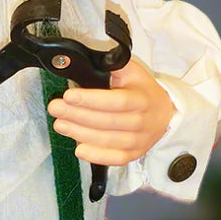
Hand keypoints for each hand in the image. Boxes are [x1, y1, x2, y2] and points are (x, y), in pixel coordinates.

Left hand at [46, 57, 175, 165]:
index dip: (90, 100)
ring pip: (106, 140)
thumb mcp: (133, 72)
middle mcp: (141, 122)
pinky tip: (79, 148)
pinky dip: (95, 155)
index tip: (68, 95)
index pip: (115, 101)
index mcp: (141, 99)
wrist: (165, 114)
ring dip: (80, 133)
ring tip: (60, 124)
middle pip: (106, 121)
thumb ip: (112, 66)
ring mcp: (138, 141)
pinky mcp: (133, 154)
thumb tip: (87, 60)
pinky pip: (114, 158)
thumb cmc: (143, 91)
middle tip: (55, 109)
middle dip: (77, 115)